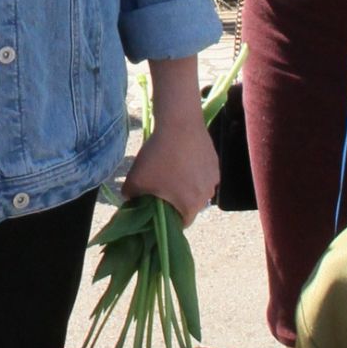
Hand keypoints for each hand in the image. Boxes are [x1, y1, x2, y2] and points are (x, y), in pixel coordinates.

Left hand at [124, 109, 218, 226]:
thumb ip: (131, 198)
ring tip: (173, 171)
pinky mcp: (216, 164)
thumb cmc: (158, 156)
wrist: (179, 124)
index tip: (158, 209)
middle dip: (178, 202)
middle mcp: (207, 196)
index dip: (168, 219)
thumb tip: (131, 202)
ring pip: (198, 191)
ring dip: (188, 187)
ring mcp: (214, 179)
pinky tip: (182, 160)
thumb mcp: (135, 180)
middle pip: (191, 207)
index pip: (181, 223)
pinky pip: (203, 176)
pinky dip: (194, 173)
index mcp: (190, 206)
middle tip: (163, 188)